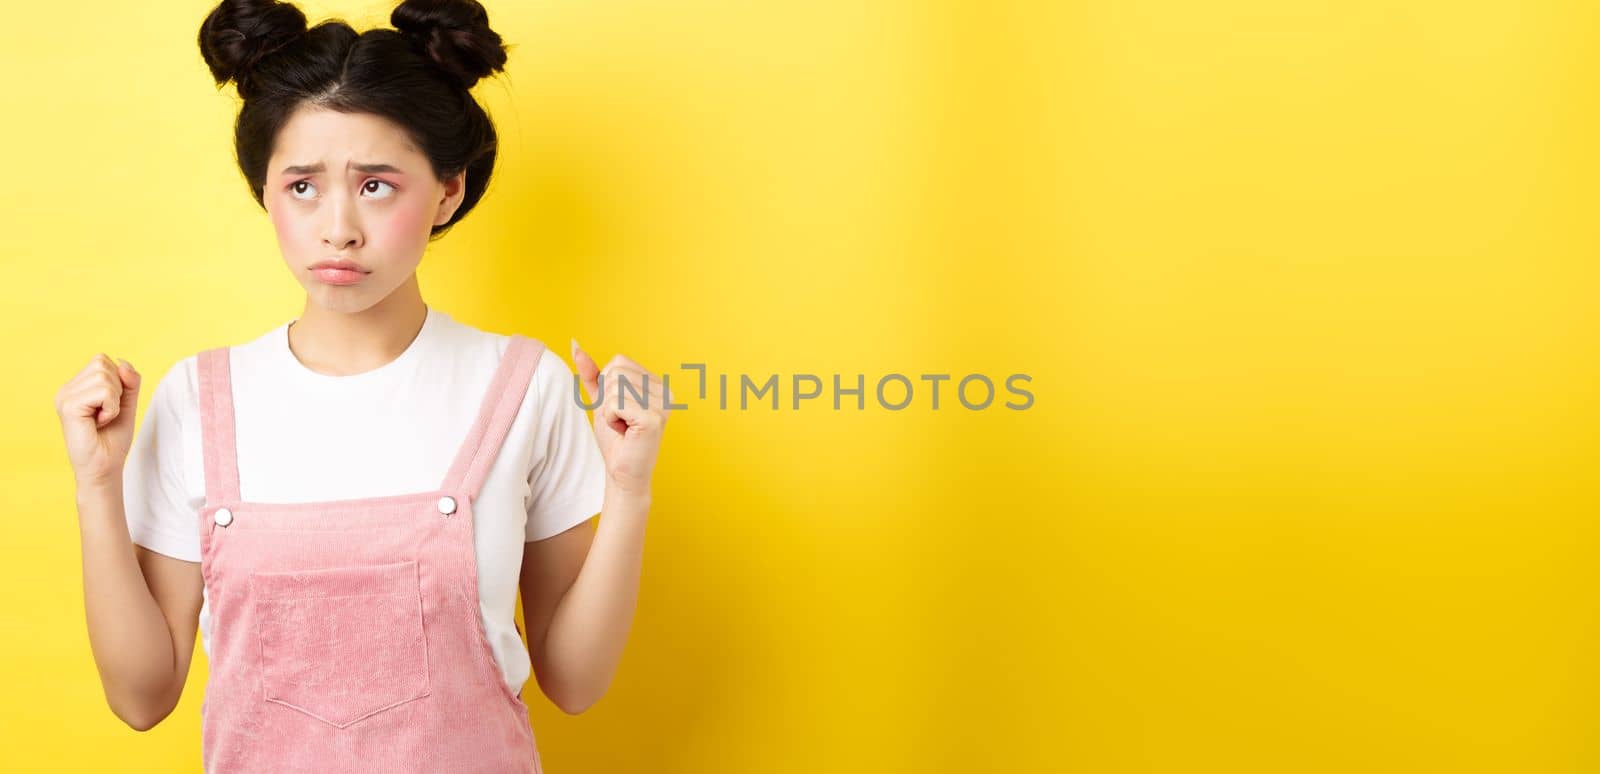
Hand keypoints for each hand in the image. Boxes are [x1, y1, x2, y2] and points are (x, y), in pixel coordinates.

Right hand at [56, 354, 141, 488]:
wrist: (104, 467)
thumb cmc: (113, 439)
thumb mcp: (126, 403)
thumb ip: (129, 381)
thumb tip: (122, 362)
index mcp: (76, 386)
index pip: (103, 360)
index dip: (118, 381)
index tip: (110, 406)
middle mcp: (67, 389)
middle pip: (103, 363)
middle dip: (117, 390)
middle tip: (107, 413)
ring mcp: (65, 396)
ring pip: (105, 376)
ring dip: (114, 401)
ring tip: (102, 418)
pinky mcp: (69, 406)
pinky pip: (104, 392)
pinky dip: (111, 408)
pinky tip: (99, 422)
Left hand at [570, 339, 670, 498]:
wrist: (622, 472)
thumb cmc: (615, 438)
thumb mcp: (601, 400)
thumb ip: (592, 374)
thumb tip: (575, 344)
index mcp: (657, 383)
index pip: (619, 361)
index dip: (608, 385)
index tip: (619, 409)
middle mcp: (665, 390)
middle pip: (616, 371)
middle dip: (607, 398)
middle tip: (620, 420)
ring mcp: (662, 404)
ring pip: (614, 387)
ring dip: (608, 410)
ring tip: (622, 426)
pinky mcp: (653, 419)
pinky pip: (615, 404)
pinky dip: (611, 419)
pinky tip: (624, 432)